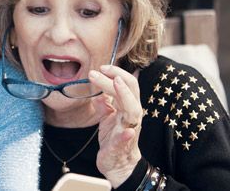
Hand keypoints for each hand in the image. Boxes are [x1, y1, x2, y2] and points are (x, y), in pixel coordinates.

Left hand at [89, 65, 142, 187]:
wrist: (117, 164)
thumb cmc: (114, 138)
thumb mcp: (106, 118)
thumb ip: (104, 104)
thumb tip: (97, 92)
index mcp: (126, 107)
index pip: (126, 84)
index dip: (116, 73)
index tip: (101, 67)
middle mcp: (131, 115)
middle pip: (131, 91)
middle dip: (117, 77)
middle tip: (100, 69)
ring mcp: (129, 129)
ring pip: (132, 109)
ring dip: (124, 95)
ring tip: (116, 83)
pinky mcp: (122, 144)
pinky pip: (127, 138)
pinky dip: (127, 133)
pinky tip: (127, 130)